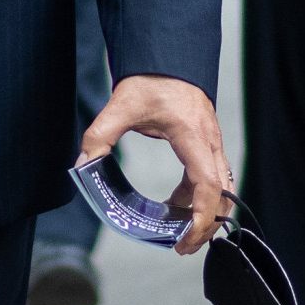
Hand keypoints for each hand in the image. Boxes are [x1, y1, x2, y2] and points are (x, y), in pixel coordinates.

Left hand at [80, 73, 234, 254]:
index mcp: (193, 136)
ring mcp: (212, 143)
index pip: (208, 186)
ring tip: (178, 234)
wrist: (168, 56)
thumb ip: (99, 136)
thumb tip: (82, 167)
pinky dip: (198, 197)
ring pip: (221, 188)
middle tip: (182, 247)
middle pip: (222, 195)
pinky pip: (211, 178)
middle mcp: (209, 143)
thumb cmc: (150, 79)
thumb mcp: (121, 106)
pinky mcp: (207, 144)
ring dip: (205, 213)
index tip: (185, 240)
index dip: (201, 218)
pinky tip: (174, 207)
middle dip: (206, 226)